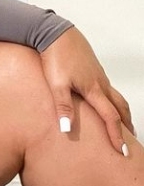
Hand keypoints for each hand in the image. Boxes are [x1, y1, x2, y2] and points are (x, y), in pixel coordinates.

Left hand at [39, 27, 133, 154]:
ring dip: (122, 112)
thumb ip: (62, 107)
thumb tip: (67, 129)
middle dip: (126, 125)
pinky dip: (113, 101)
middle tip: (129, 140)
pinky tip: (105, 103)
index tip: (121, 151)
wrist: (56, 34)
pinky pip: (109, 89)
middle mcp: (100, 83)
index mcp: (93, 89)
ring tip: (122, 124)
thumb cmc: (55, 58)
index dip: (116, 135)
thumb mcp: (56, 84)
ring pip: (116, 97)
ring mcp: (98, 75)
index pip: (110, 117)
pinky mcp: (93, 69)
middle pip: (120, 107)